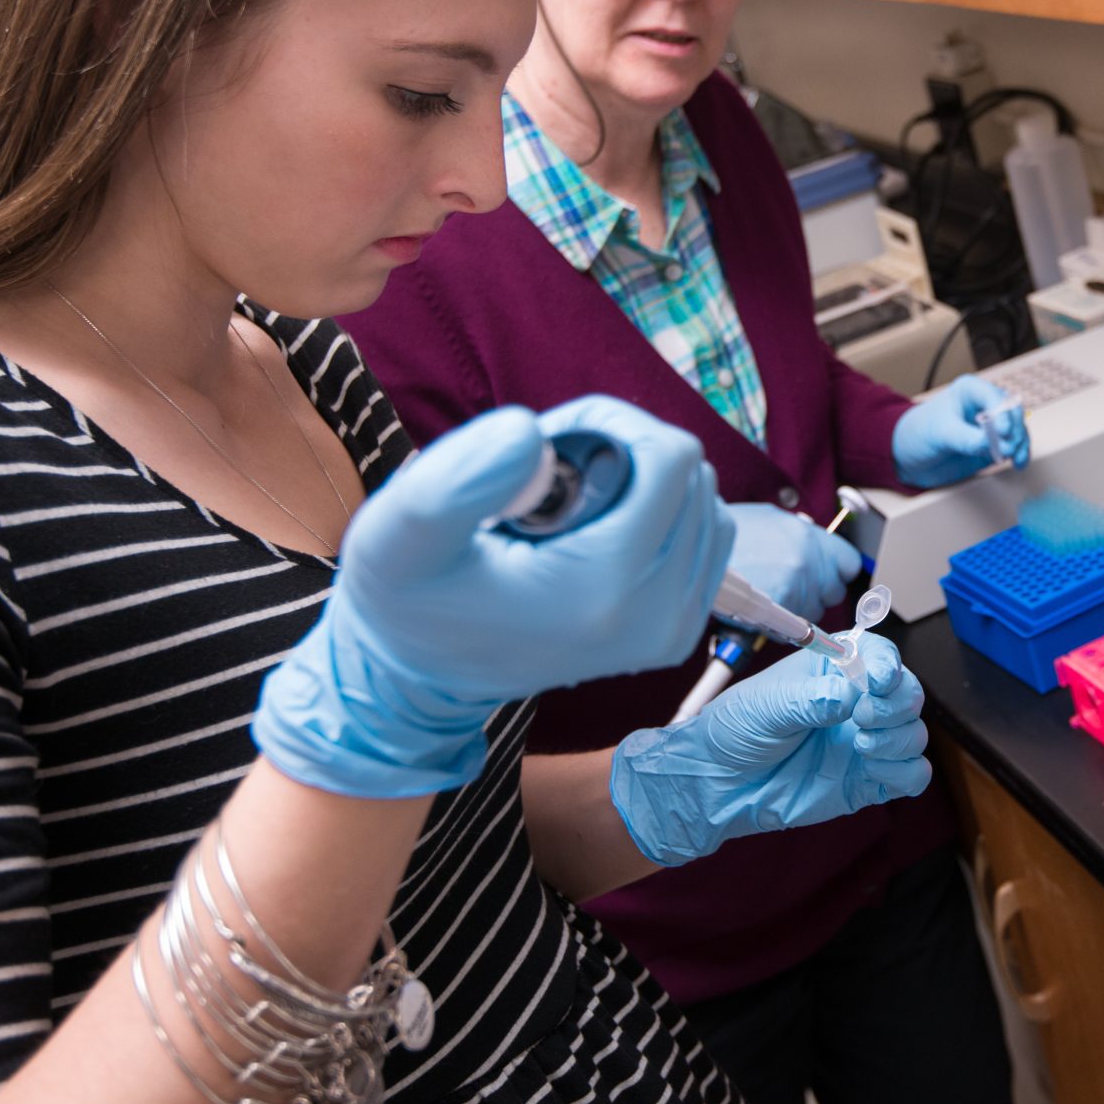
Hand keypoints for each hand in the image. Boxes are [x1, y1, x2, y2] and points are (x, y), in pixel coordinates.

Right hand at [255, 399, 734, 797]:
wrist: (424, 677)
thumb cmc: (408, 601)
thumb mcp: (397, 536)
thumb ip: (456, 479)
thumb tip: (532, 433)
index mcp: (603, 591)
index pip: (669, 460)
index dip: (611, 426)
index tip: (554, 444)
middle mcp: (657, 617)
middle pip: (690, 476)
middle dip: (625, 451)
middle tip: (554, 472)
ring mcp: (674, 628)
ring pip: (703, 501)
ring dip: (643, 480)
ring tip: (571, 500)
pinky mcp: (679, 630)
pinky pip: (706, 537)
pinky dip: (661, 513)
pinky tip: (601, 524)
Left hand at [607, 633, 930, 866]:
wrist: (719, 785)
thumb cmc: (735, 731)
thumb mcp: (765, 704)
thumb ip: (810, 699)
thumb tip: (849, 696)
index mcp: (834, 671)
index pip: (880, 655)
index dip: (888, 664)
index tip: (878, 679)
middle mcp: (856, 703)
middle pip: (908, 694)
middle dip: (896, 704)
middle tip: (862, 716)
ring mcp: (865, 743)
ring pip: (915, 734)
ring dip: (899, 738)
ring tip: (860, 746)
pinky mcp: (869, 780)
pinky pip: (913, 775)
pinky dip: (905, 772)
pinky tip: (872, 770)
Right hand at [725, 502, 862, 623]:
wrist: (695, 551)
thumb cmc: (725, 535)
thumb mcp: (768, 519)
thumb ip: (798, 536)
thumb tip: (813, 549)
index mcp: (808, 535)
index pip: (848, 562)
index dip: (836, 571)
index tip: (827, 575)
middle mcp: (808, 560)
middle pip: (834, 591)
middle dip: (817, 593)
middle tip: (792, 589)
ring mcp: (797, 585)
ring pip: (815, 612)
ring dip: (798, 610)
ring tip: (770, 598)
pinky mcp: (781, 609)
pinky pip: (795, 628)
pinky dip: (782, 626)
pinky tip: (763, 612)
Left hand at [892, 374, 1027, 487]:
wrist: (908, 456)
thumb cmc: (918, 433)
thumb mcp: (940, 433)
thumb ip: (966, 438)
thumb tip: (990, 443)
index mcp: (969, 391)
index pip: (993, 396)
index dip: (1002, 412)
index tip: (1002, 430)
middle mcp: (983, 406)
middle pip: (1011, 412)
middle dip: (1014, 429)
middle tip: (1009, 445)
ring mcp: (990, 427)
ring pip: (1016, 429)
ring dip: (1020, 443)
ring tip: (1015, 456)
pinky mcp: (992, 445)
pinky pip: (1013, 446)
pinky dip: (1018, 454)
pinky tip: (1017, 462)